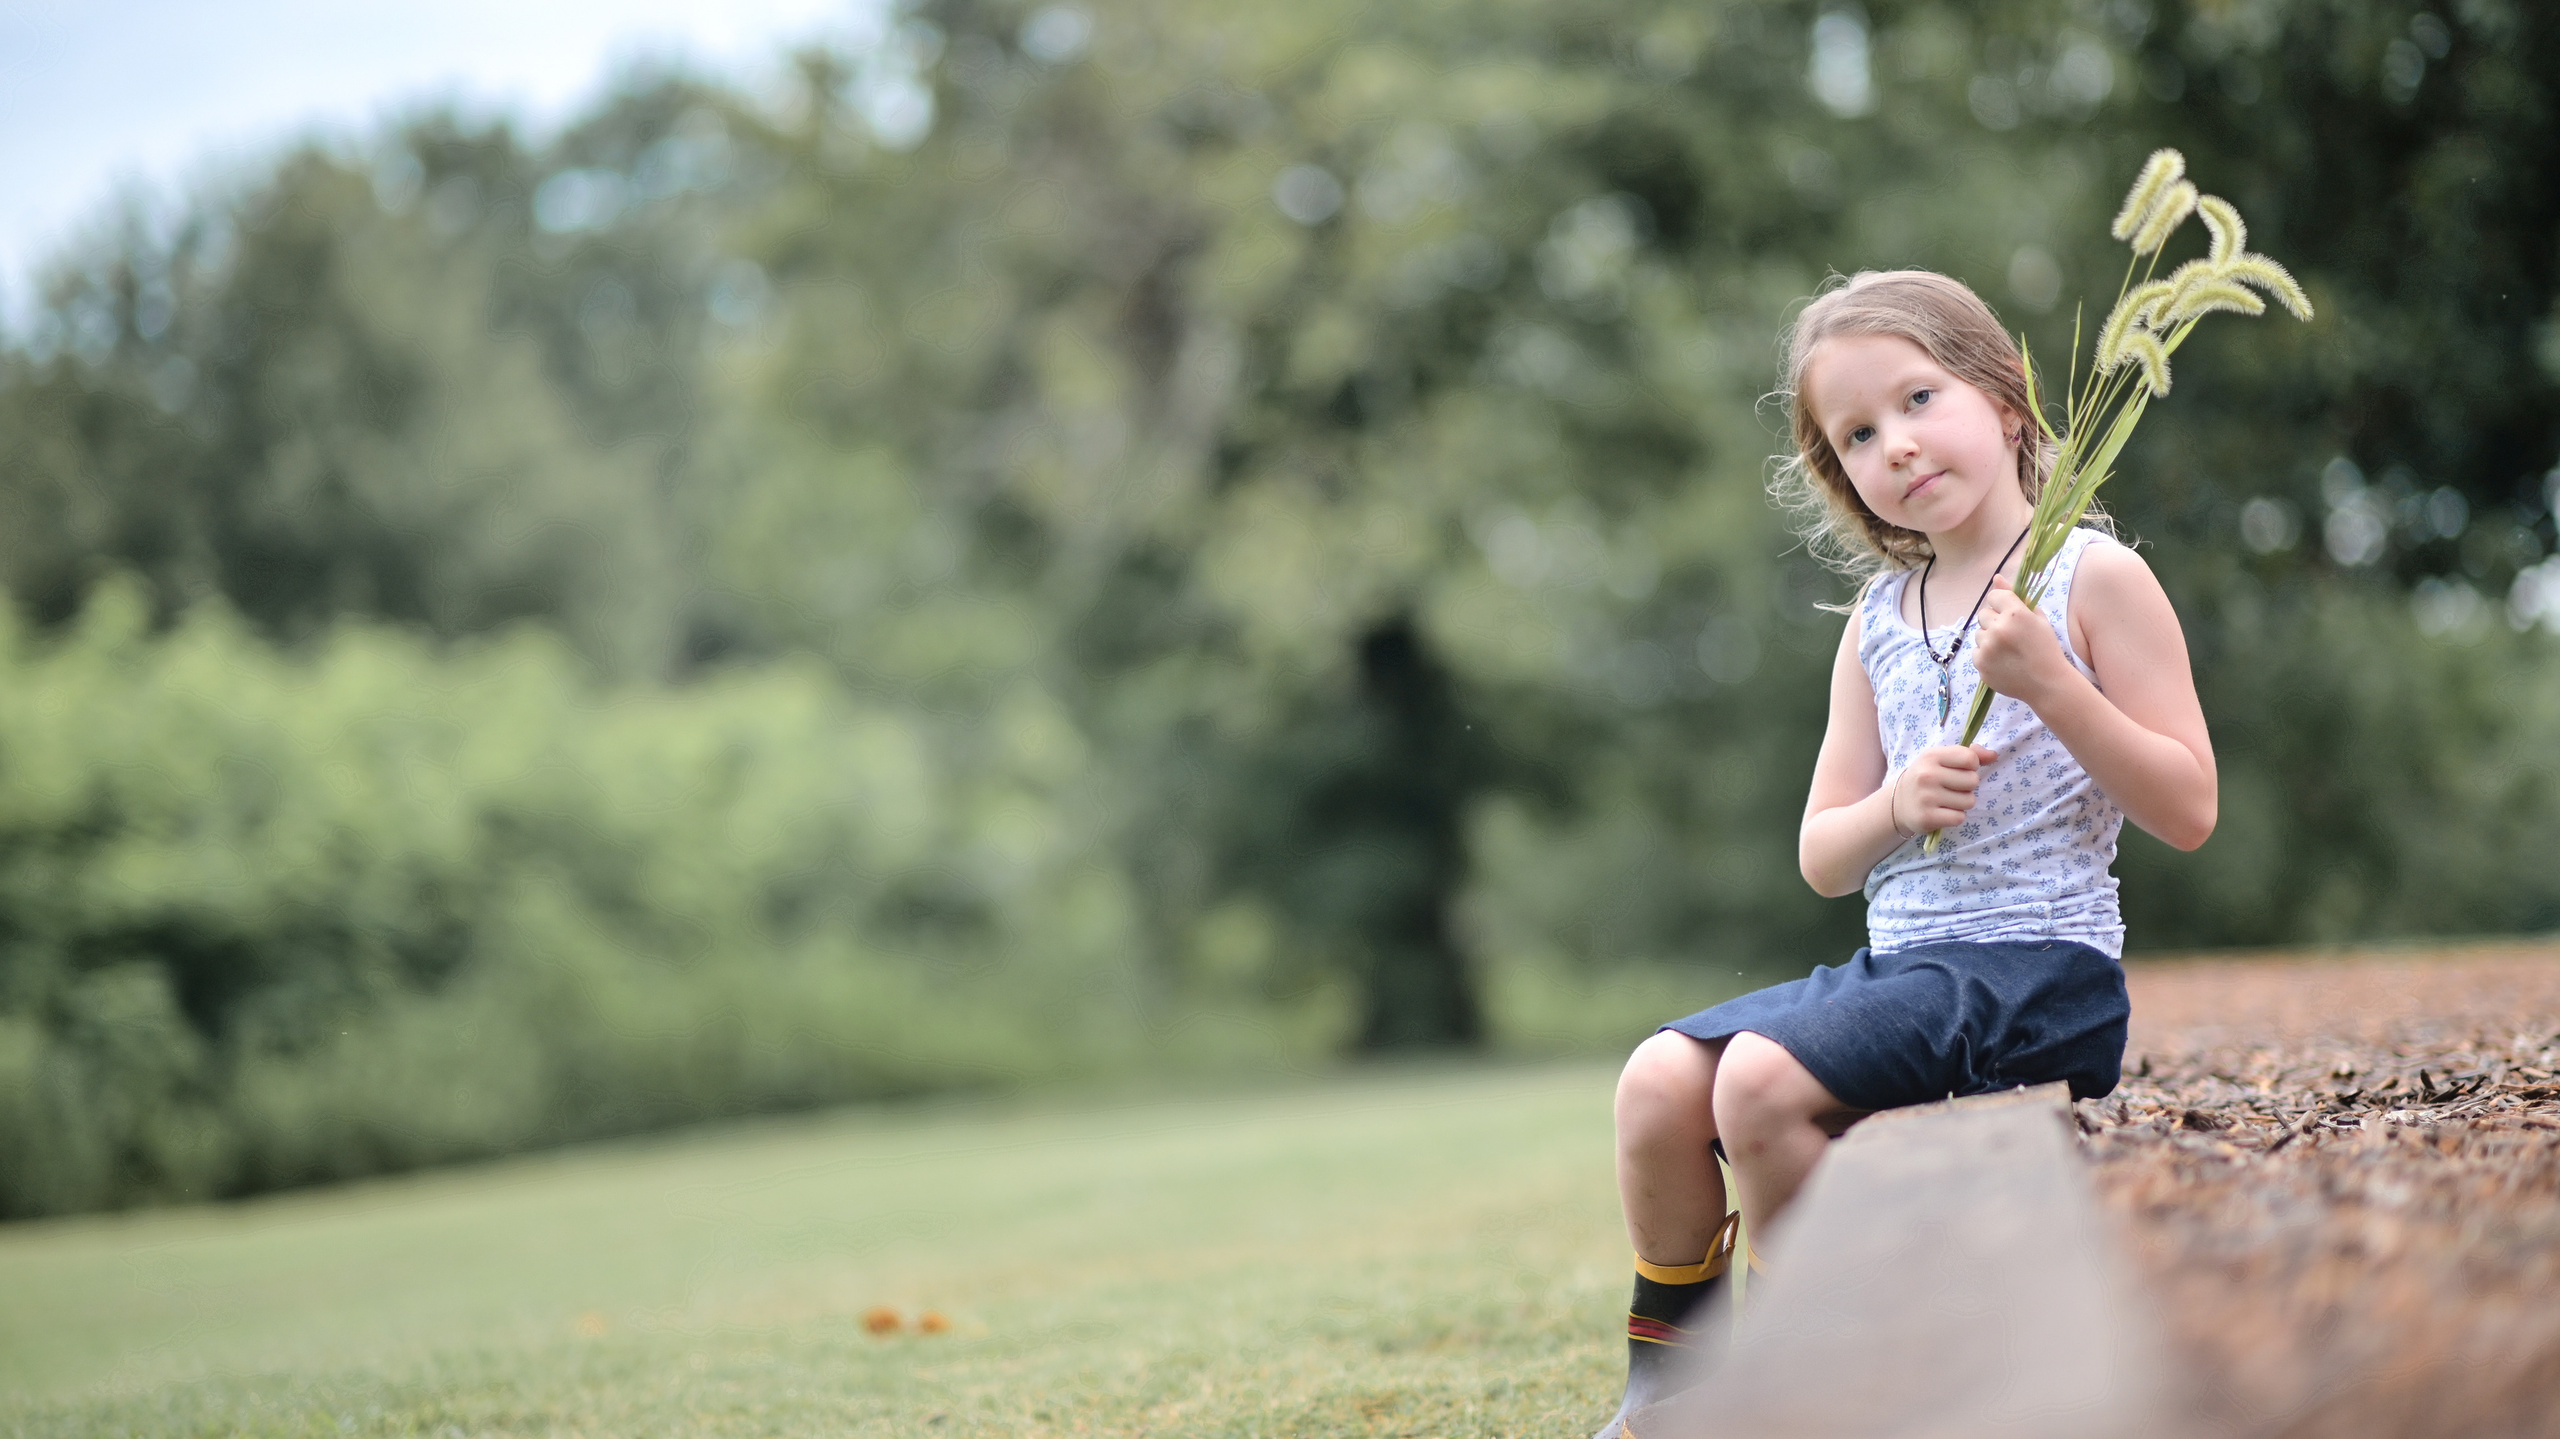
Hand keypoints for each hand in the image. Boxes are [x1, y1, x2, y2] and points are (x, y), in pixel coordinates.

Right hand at [1893, 743, 1998, 835]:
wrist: (1898, 802)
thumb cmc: (1927, 777)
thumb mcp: (1942, 759)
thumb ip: (1969, 754)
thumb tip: (1994, 756)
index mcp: (1932, 756)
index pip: (1970, 758)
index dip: (1971, 766)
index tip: (1959, 770)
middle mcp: (1927, 775)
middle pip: (1973, 781)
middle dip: (1967, 787)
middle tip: (1952, 788)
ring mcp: (1926, 797)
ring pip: (1969, 801)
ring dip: (1962, 803)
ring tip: (1947, 800)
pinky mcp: (1927, 817)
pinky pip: (1959, 817)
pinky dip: (1955, 816)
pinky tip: (1943, 812)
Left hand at [1972, 574, 2067, 704]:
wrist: (2047, 683)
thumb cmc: (2046, 648)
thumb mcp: (2038, 618)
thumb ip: (2015, 596)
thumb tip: (1996, 578)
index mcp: (2015, 614)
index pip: (1994, 596)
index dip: (2002, 604)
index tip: (2010, 614)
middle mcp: (1998, 629)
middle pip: (1983, 614)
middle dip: (1994, 621)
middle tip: (2011, 634)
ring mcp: (1987, 648)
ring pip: (1979, 633)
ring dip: (1989, 638)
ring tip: (2008, 650)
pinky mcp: (1980, 664)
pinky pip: (1976, 651)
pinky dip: (1986, 654)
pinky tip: (2003, 661)